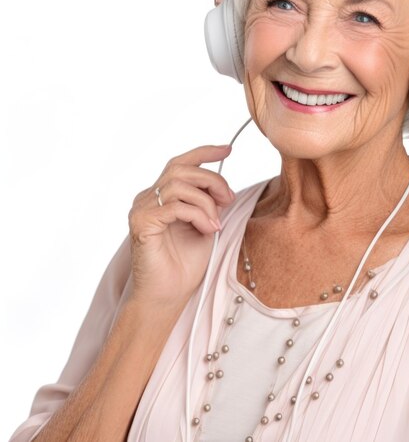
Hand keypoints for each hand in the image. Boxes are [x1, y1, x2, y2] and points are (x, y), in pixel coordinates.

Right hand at [127, 144, 234, 310]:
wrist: (168, 296)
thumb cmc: (185, 265)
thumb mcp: (205, 225)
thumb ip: (209, 203)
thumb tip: (223, 185)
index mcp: (162, 196)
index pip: (181, 163)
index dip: (204, 152)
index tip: (228, 149)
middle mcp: (147, 198)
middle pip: (182, 169)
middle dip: (213, 180)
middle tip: (229, 200)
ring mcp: (141, 209)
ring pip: (179, 185)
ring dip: (206, 202)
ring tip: (215, 225)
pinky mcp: (141, 223)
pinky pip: (175, 205)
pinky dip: (198, 214)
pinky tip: (208, 230)